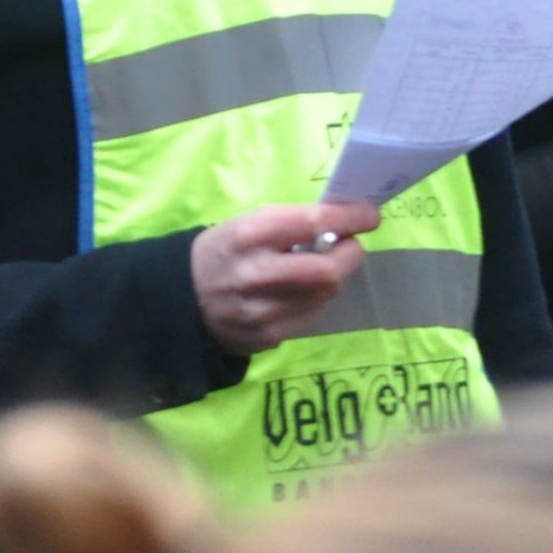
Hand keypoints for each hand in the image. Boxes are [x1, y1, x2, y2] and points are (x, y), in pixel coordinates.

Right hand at [190, 202, 381, 355]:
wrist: (182, 297)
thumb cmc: (225, 249)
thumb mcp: (249, 224)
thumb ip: (292, 225)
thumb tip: (343, 224)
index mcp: (251, 235)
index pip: (314, 222)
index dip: (351, 218)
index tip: (370, 215)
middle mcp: (257, 274)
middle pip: (328, 270)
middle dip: (349, 255)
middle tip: (349, 246)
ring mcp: (262, 311)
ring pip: (324, 295)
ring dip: (332, 278)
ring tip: (318, 268)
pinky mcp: (266, 337)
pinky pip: (310, 316)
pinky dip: (314, 299)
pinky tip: (298, 291)